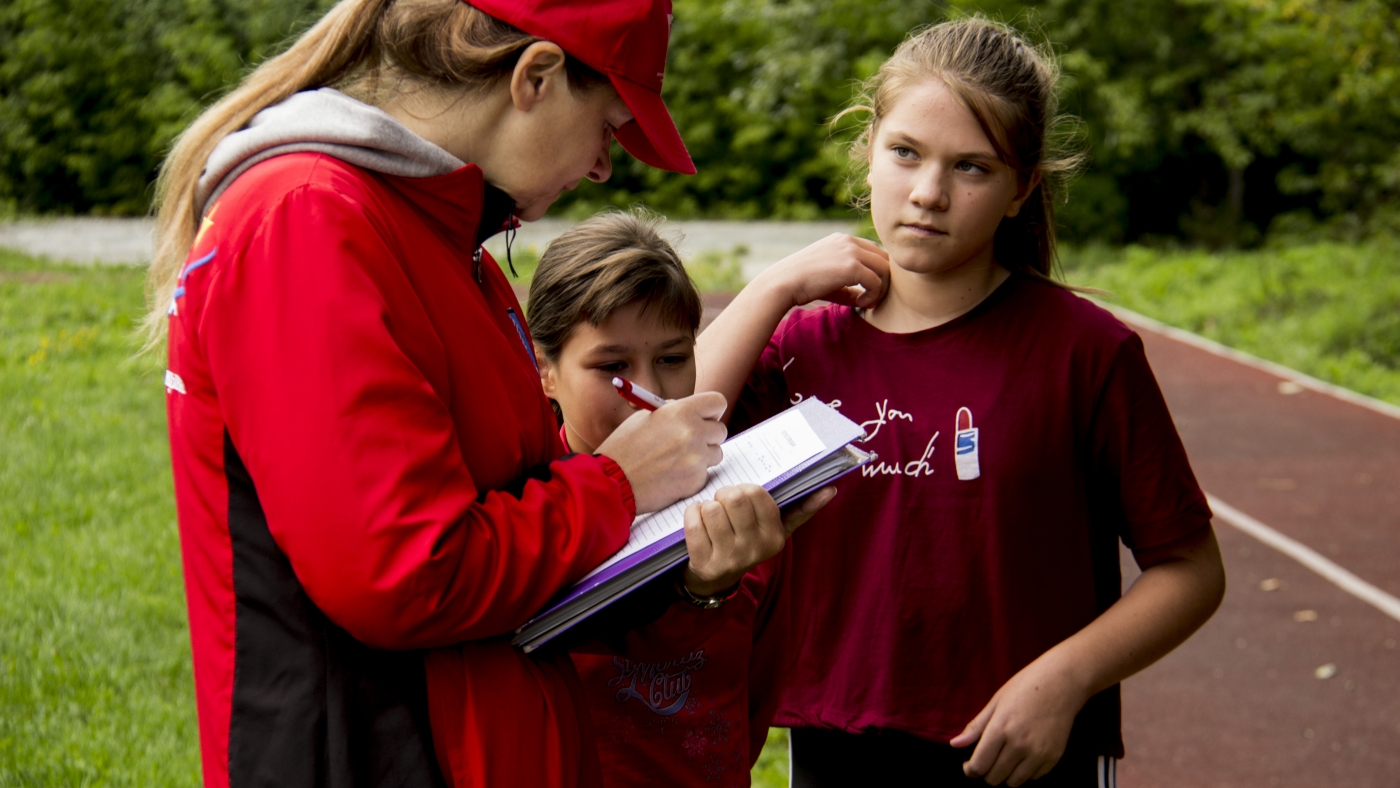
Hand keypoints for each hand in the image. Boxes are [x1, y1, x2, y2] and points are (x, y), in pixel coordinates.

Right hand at [596, 392, 727, 512]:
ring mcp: (696, 459)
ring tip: (677, 459)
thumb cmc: (623, 448)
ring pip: (716, 453)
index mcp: (680, 412)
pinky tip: (671, 474)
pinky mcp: (695, 480)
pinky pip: (705, 473)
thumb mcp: (644, 417)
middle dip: (708, 434)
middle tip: (691, 440)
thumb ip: (672, 411)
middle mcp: (693, 433)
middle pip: (720, 429)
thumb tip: (691, 411)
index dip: (712, 410)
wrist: (612, 481)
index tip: (706, 417)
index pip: (718, 402)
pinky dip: (693, 474)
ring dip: (702, 455)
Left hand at [681, 485, 835, 595]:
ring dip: (706, 506)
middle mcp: (755, 550)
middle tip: (723, 504)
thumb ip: (802, 508)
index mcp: (775, 537)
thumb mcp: (776, 529)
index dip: (744, 489)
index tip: (741, 498)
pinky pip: (692, 522)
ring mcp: (729, 558)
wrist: (716, 579)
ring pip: (711, 508)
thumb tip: (831, 490)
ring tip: (711, 516)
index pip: (757, 493)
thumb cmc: (748, 542)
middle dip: (724, 494)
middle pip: (733, 497)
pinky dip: (691, 515)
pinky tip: (697, 523)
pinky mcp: (704, 563)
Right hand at [755, 233, 889, 309]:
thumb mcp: (829, 280)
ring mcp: (851, 251)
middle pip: (884, 258)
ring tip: (867, 302)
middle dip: (885, 279)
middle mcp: (849, 241)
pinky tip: (860, 304)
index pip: (874, 251)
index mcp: (842, 240)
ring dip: (881, 289)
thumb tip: (866, 299)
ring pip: (885, 269)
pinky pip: (876, 282)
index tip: (869, 291)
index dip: (877, 271)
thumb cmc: (801, 285)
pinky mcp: (852, 266)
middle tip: (873, 298)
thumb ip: (849, 286)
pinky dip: (873, 296)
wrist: (783, 284)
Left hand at [949, 654, 1088, 785]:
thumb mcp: (996, 702)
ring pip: (1014, 782)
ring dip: (1006, 775)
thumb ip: (976, 727)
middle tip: (988, 760)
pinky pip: (1033, 777)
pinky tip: (1024, 755)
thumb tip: (954, 745)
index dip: (970, 770)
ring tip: (1005, 758)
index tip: (969, 765)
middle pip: (995, 777)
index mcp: (1001, 729)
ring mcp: (1039, 752)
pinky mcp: (1054, 757)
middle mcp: (1019, 745)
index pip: (979, 765)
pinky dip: (1026, 771)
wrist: (1062, 682)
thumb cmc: (1025, 686)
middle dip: (986, 773)